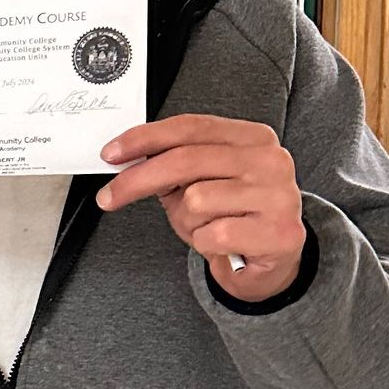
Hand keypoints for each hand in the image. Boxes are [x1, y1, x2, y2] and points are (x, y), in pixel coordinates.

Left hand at [97, 114, 305, 301]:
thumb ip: (171, 166)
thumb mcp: (198, 183)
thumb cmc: (231, 217)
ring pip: (195, 201)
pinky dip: (205, 244)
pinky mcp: (279, 233)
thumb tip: (124, 158)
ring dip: (186, 222)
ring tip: (207, 228)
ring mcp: (279, 196)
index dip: (144, 138)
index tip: (111, 153)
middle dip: (137, 180)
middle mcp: (270, 161)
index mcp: (253, 138)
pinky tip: (224, 245)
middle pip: (185, 161)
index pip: (190, 127)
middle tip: (109, 197)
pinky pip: (212, 235)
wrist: (271, 261)